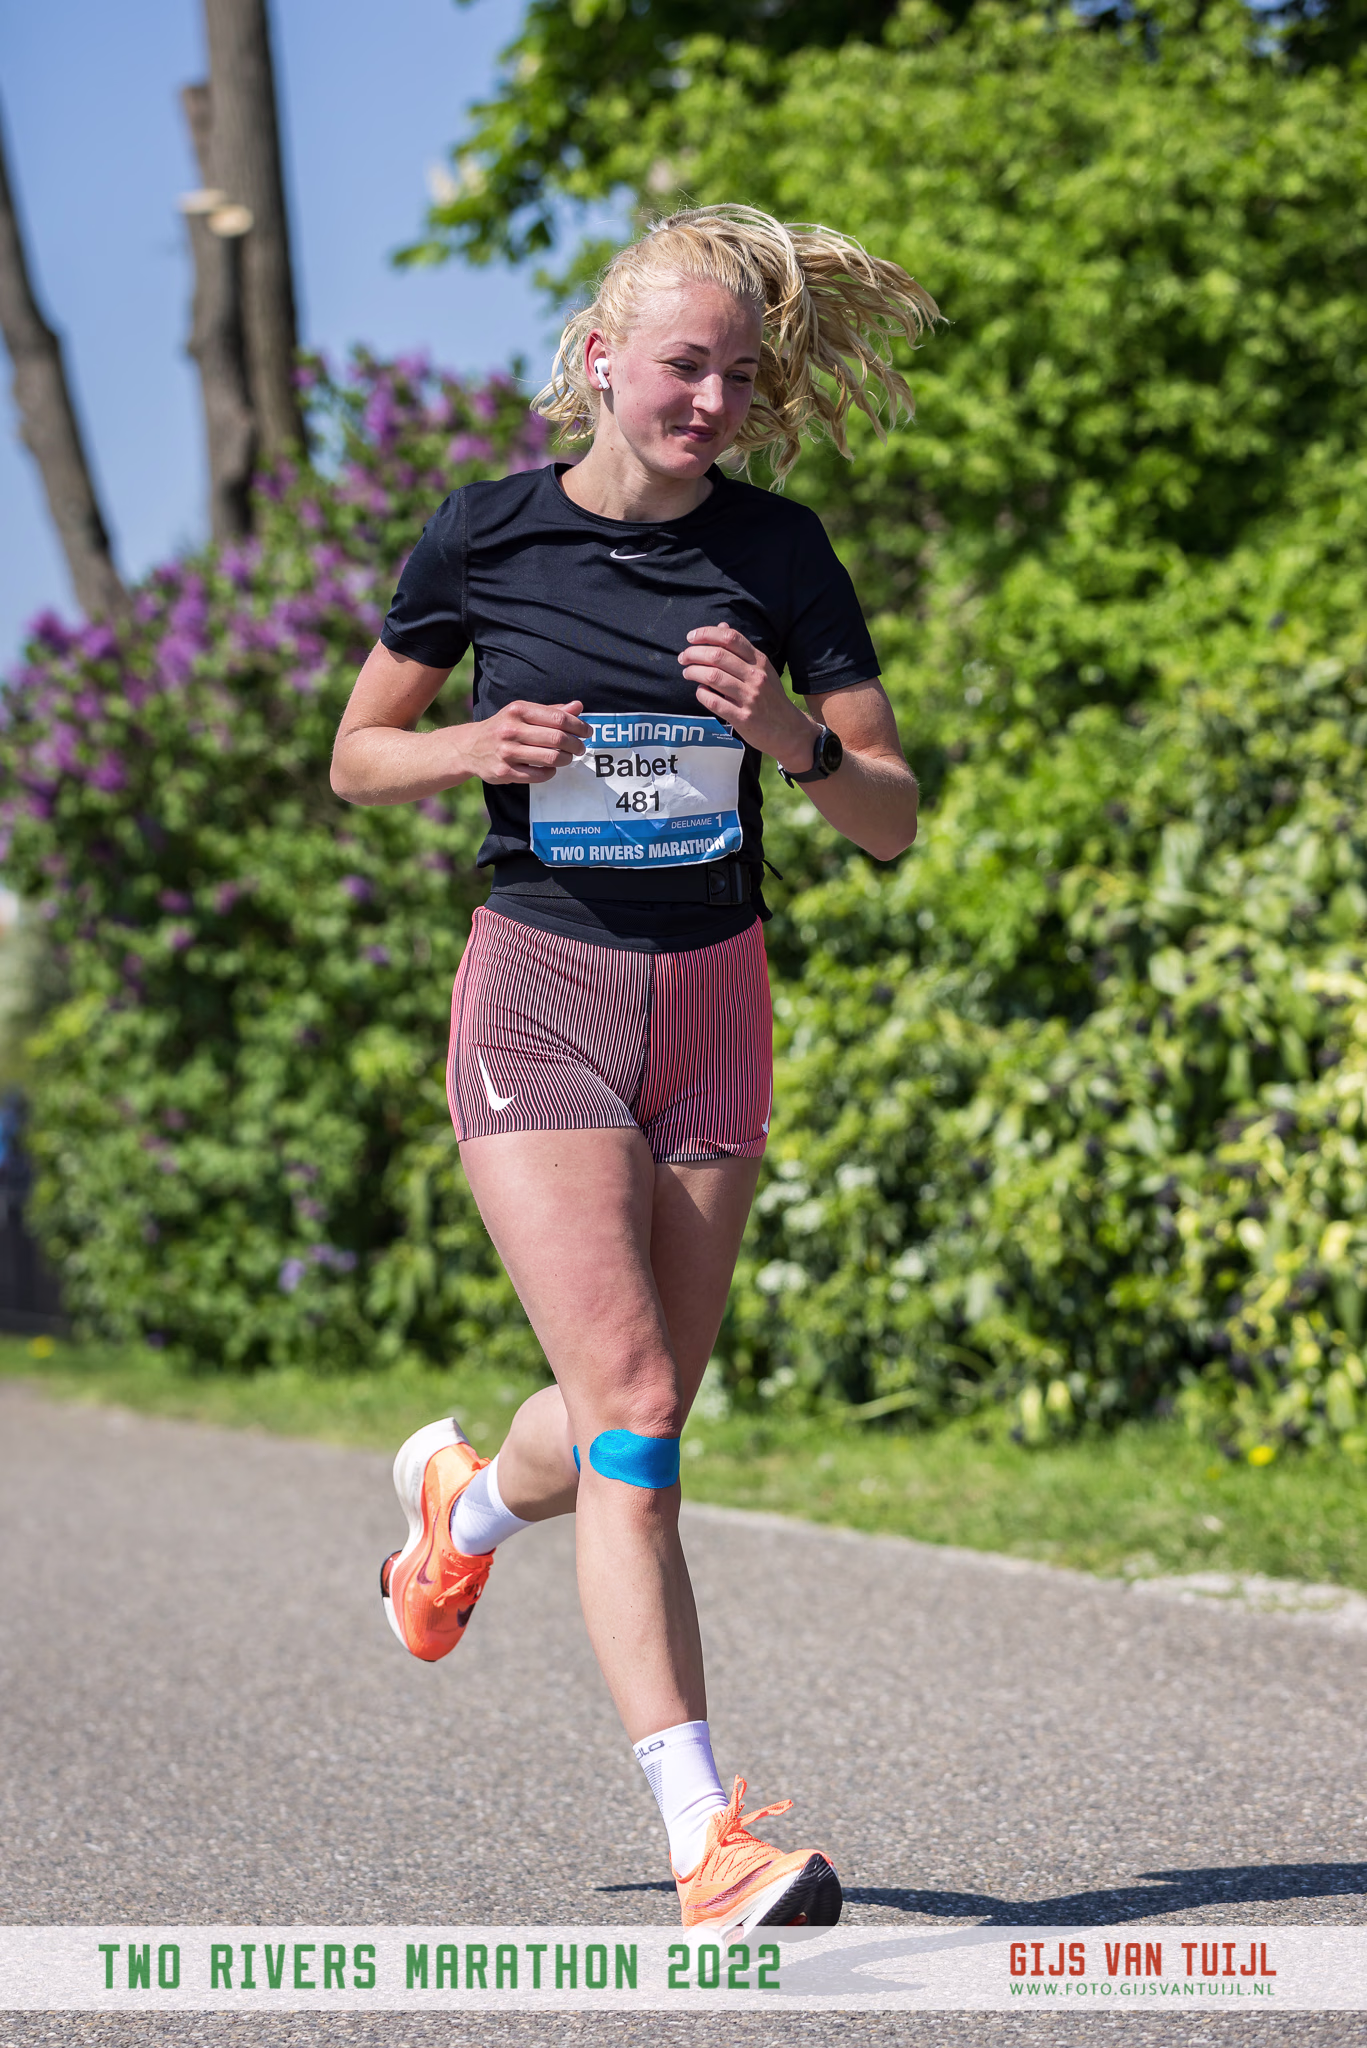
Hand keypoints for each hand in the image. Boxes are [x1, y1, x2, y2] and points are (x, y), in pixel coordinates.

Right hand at [456, 700, 588, 784]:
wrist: (469, 747)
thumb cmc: (503, 727)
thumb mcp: (523, 713)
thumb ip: (551, 711)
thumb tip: (578, 706)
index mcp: (518, 710)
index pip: (558, 718)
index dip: (578, 726)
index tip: (587, 732)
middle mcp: (511, 729)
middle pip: (557, 738)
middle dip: (575, 745)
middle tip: (580, 748)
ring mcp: (506, 752)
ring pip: (550, 758)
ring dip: (565, 760)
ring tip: (567, 758)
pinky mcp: (504, 772)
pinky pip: (538, 775)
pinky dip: (550, 773)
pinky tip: (550, 768)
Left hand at [678, 625, 815, 768]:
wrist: (789, 730)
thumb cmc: (771, 698)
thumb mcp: (763, 670)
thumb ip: (742, 650)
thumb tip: (722, 626)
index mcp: (760, 661)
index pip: (731, 638)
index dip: (707, 633)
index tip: (691, 638)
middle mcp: (756, 676)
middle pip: (718, 655)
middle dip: (693, 653)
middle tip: (683, 657)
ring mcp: (750, 697)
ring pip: (713, 677)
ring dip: (693, 672)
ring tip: (687, 673)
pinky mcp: (743, 718)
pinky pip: (714, 701)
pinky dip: (702, 693)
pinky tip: (700, 691)